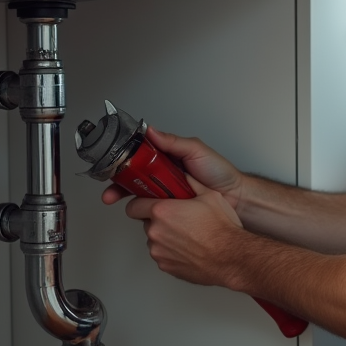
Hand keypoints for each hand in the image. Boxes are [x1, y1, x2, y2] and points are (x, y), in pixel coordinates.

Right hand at [101, 127, 245, 209]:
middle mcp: (163, 175)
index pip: (138, 157)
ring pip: (140, 196)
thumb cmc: (219, 172)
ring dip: (128, 199)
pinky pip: (153, 211)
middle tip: (111, 193)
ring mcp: (166, 193)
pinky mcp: (171, 210)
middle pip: (133, 179)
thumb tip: (151, 131)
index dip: (123, 162)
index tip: (110, 166)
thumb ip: (173, 142)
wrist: (235, 197)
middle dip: (118, 185)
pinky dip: (145, 213)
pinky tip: (140, 214)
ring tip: (120, 202)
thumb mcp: (196, 150)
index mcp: (166, 157)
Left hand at [123, 174, 245, 286]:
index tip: (148, 203)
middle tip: (178, 219)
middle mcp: (156, 232)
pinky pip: (163, 255)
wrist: (231, 258)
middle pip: (147, 223)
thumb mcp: (210, 196)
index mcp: (162, 211)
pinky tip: (189, 248)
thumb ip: (192, 184)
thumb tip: (186, 175)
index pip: (134, 206)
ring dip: (165, 237)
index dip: (141, 203)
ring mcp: (159, 252)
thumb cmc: (221, 230)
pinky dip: (172, 252)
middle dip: (158, 220)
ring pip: (155, 240)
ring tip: (187, 236)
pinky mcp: (165, 266)